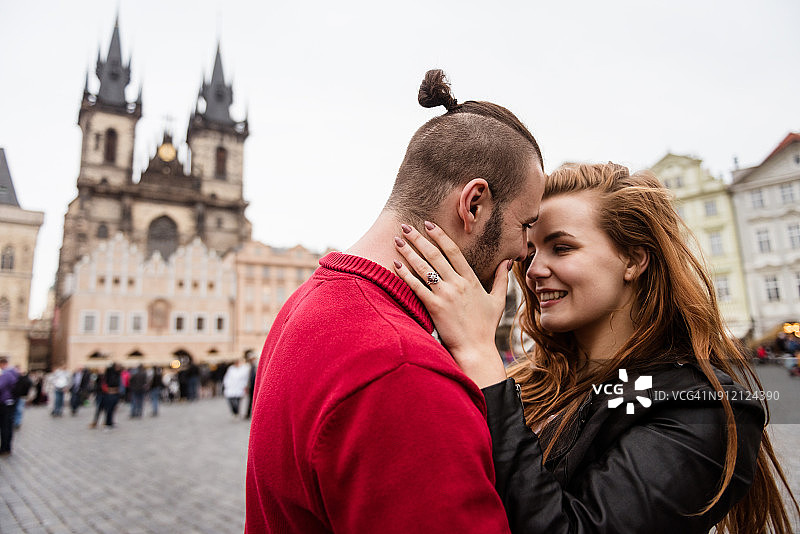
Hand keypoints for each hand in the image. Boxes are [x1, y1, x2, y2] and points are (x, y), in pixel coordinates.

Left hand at [392, 221, 509, 387]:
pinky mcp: (435, 307)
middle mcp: (458, 284)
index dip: (439, 236)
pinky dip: (405, 274)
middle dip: (419, 238)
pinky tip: (396, 264)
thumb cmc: (485, 327)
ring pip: (424, 267)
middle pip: (435, 255)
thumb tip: (507, 262)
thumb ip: (501, 279)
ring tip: (398, 240)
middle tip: (406, 226)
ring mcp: (446, 295)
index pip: (453, 251)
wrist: (476, 349)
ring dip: (409, 252)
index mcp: (471, 280)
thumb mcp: (498, 301)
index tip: (428, 224)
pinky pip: (417, 286)